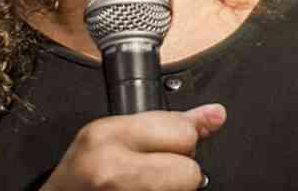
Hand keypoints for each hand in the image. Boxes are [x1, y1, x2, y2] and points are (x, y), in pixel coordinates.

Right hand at [41, 103, 225, 190]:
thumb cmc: (82, 174)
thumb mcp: (113, 133)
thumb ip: (166, 122)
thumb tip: (215, 115)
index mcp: (108, 137)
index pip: (183, 134)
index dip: (179, 139)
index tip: (163, 144)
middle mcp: (114, 172)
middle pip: (190, 171)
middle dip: (178, 170)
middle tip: (153, 171)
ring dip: (172, 188)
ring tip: (144, 184)